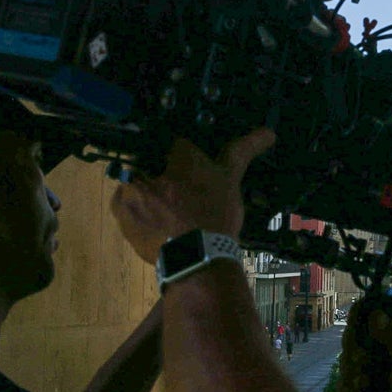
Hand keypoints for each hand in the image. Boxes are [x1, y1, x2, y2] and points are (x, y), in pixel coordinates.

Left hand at [110, 129, 275, 264]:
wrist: (196, 260)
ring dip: (149, 194)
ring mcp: (130, 192)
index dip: (188, 162)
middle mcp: (149, 165)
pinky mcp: (122, 216)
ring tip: (170, 217)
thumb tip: (269, 132)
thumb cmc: (216, 215)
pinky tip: (157, 225)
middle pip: (156, 163)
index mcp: (176, 154)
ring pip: (139, 184)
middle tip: (183, 200)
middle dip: (166, 176)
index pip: (179, 146)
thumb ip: (242, 151)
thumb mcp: (231, 180)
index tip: (196, 179)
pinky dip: (139, 213)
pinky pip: (128, 207)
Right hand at [337, 297, 391, 391]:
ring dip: (351, 372)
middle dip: (353, 350)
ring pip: (345, 360)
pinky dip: (349, 389)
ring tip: (365, 383)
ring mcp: (368, 366)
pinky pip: (344, 382)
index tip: (355, 325)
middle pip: (351, 336)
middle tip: (362, 360)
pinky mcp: (361, 386)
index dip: (360, 314)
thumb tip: (375, 313)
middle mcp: (378, 345)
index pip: (372, 312)